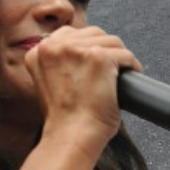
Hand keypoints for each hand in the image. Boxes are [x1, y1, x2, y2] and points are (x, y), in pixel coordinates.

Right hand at [24, 27, 142, 142]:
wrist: (71, 135)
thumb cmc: (64, 118)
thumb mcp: (48, 84)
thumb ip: (57, 64)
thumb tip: (80, 54)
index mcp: (37, 52)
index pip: (68, 34)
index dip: (86, 46)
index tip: (94, 60)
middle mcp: (53, 46)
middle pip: (92, 33)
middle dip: (105, 48)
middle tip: (111, 68)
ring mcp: (77, 50)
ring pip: (110, 41)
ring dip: (119, 56)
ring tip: (122, 72)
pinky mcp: (99, 58)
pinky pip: (125, 54)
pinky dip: (132, 64)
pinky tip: (132, 74)